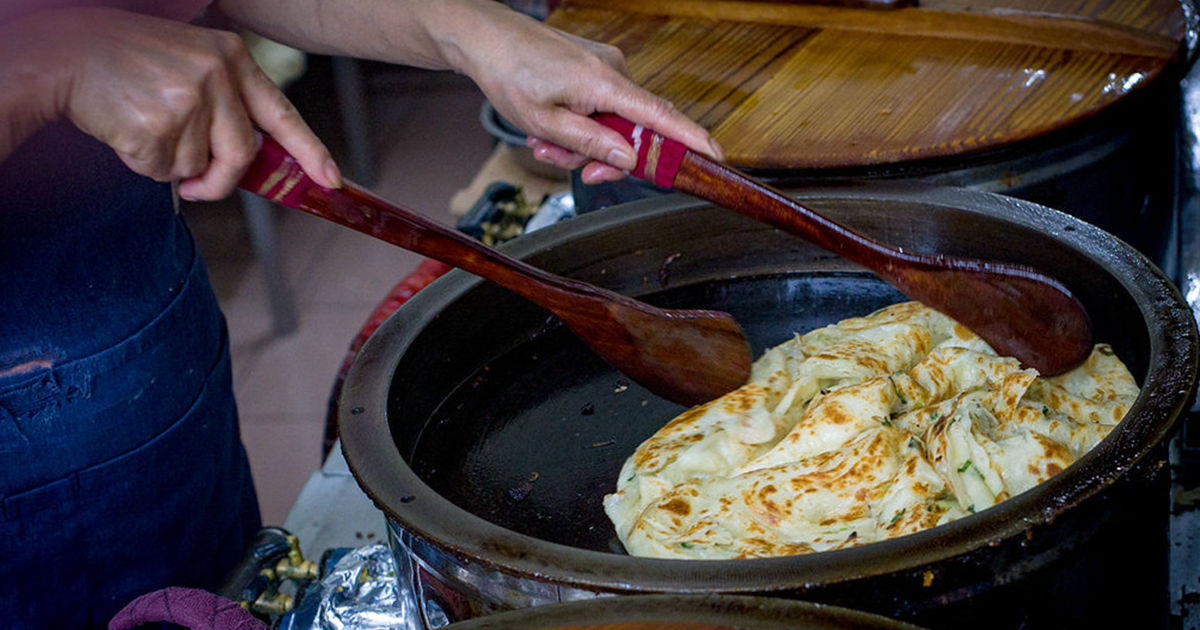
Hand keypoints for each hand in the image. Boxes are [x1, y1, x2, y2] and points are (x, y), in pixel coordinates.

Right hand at [1, 8, 338, 200]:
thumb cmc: (131, 62)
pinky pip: (163, 171)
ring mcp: (187, 100)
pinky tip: (127, 130)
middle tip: (196, 185)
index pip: (282, 114)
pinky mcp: (156, 125)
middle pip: (241, 156)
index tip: (331, 180)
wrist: (64, 53)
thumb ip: (228, 103)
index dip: (310, 152)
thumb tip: (253, 158)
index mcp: (231, 57)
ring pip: (198, 167)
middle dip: (219, 181)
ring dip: (171, 165)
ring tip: (144, 126)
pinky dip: (144, 164)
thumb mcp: (192, 62)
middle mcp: (215, 75)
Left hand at [444, 4, 721, 183]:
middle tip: (563, 162)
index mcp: (606, 84)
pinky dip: (578, 124)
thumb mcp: (546, 123)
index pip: (662, 117)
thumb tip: (631, 161)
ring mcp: (606, 68)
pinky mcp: (595, 69)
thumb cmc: (511, 75)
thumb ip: (592, 144)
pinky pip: (600, 108)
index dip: (691, 140)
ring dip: (580, 142)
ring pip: (611, 124)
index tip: (715, 157)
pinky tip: (549, 126)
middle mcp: (614, 71)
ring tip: (543, 139)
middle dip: (601, 156)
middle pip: (634, 131)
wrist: (486, 38)